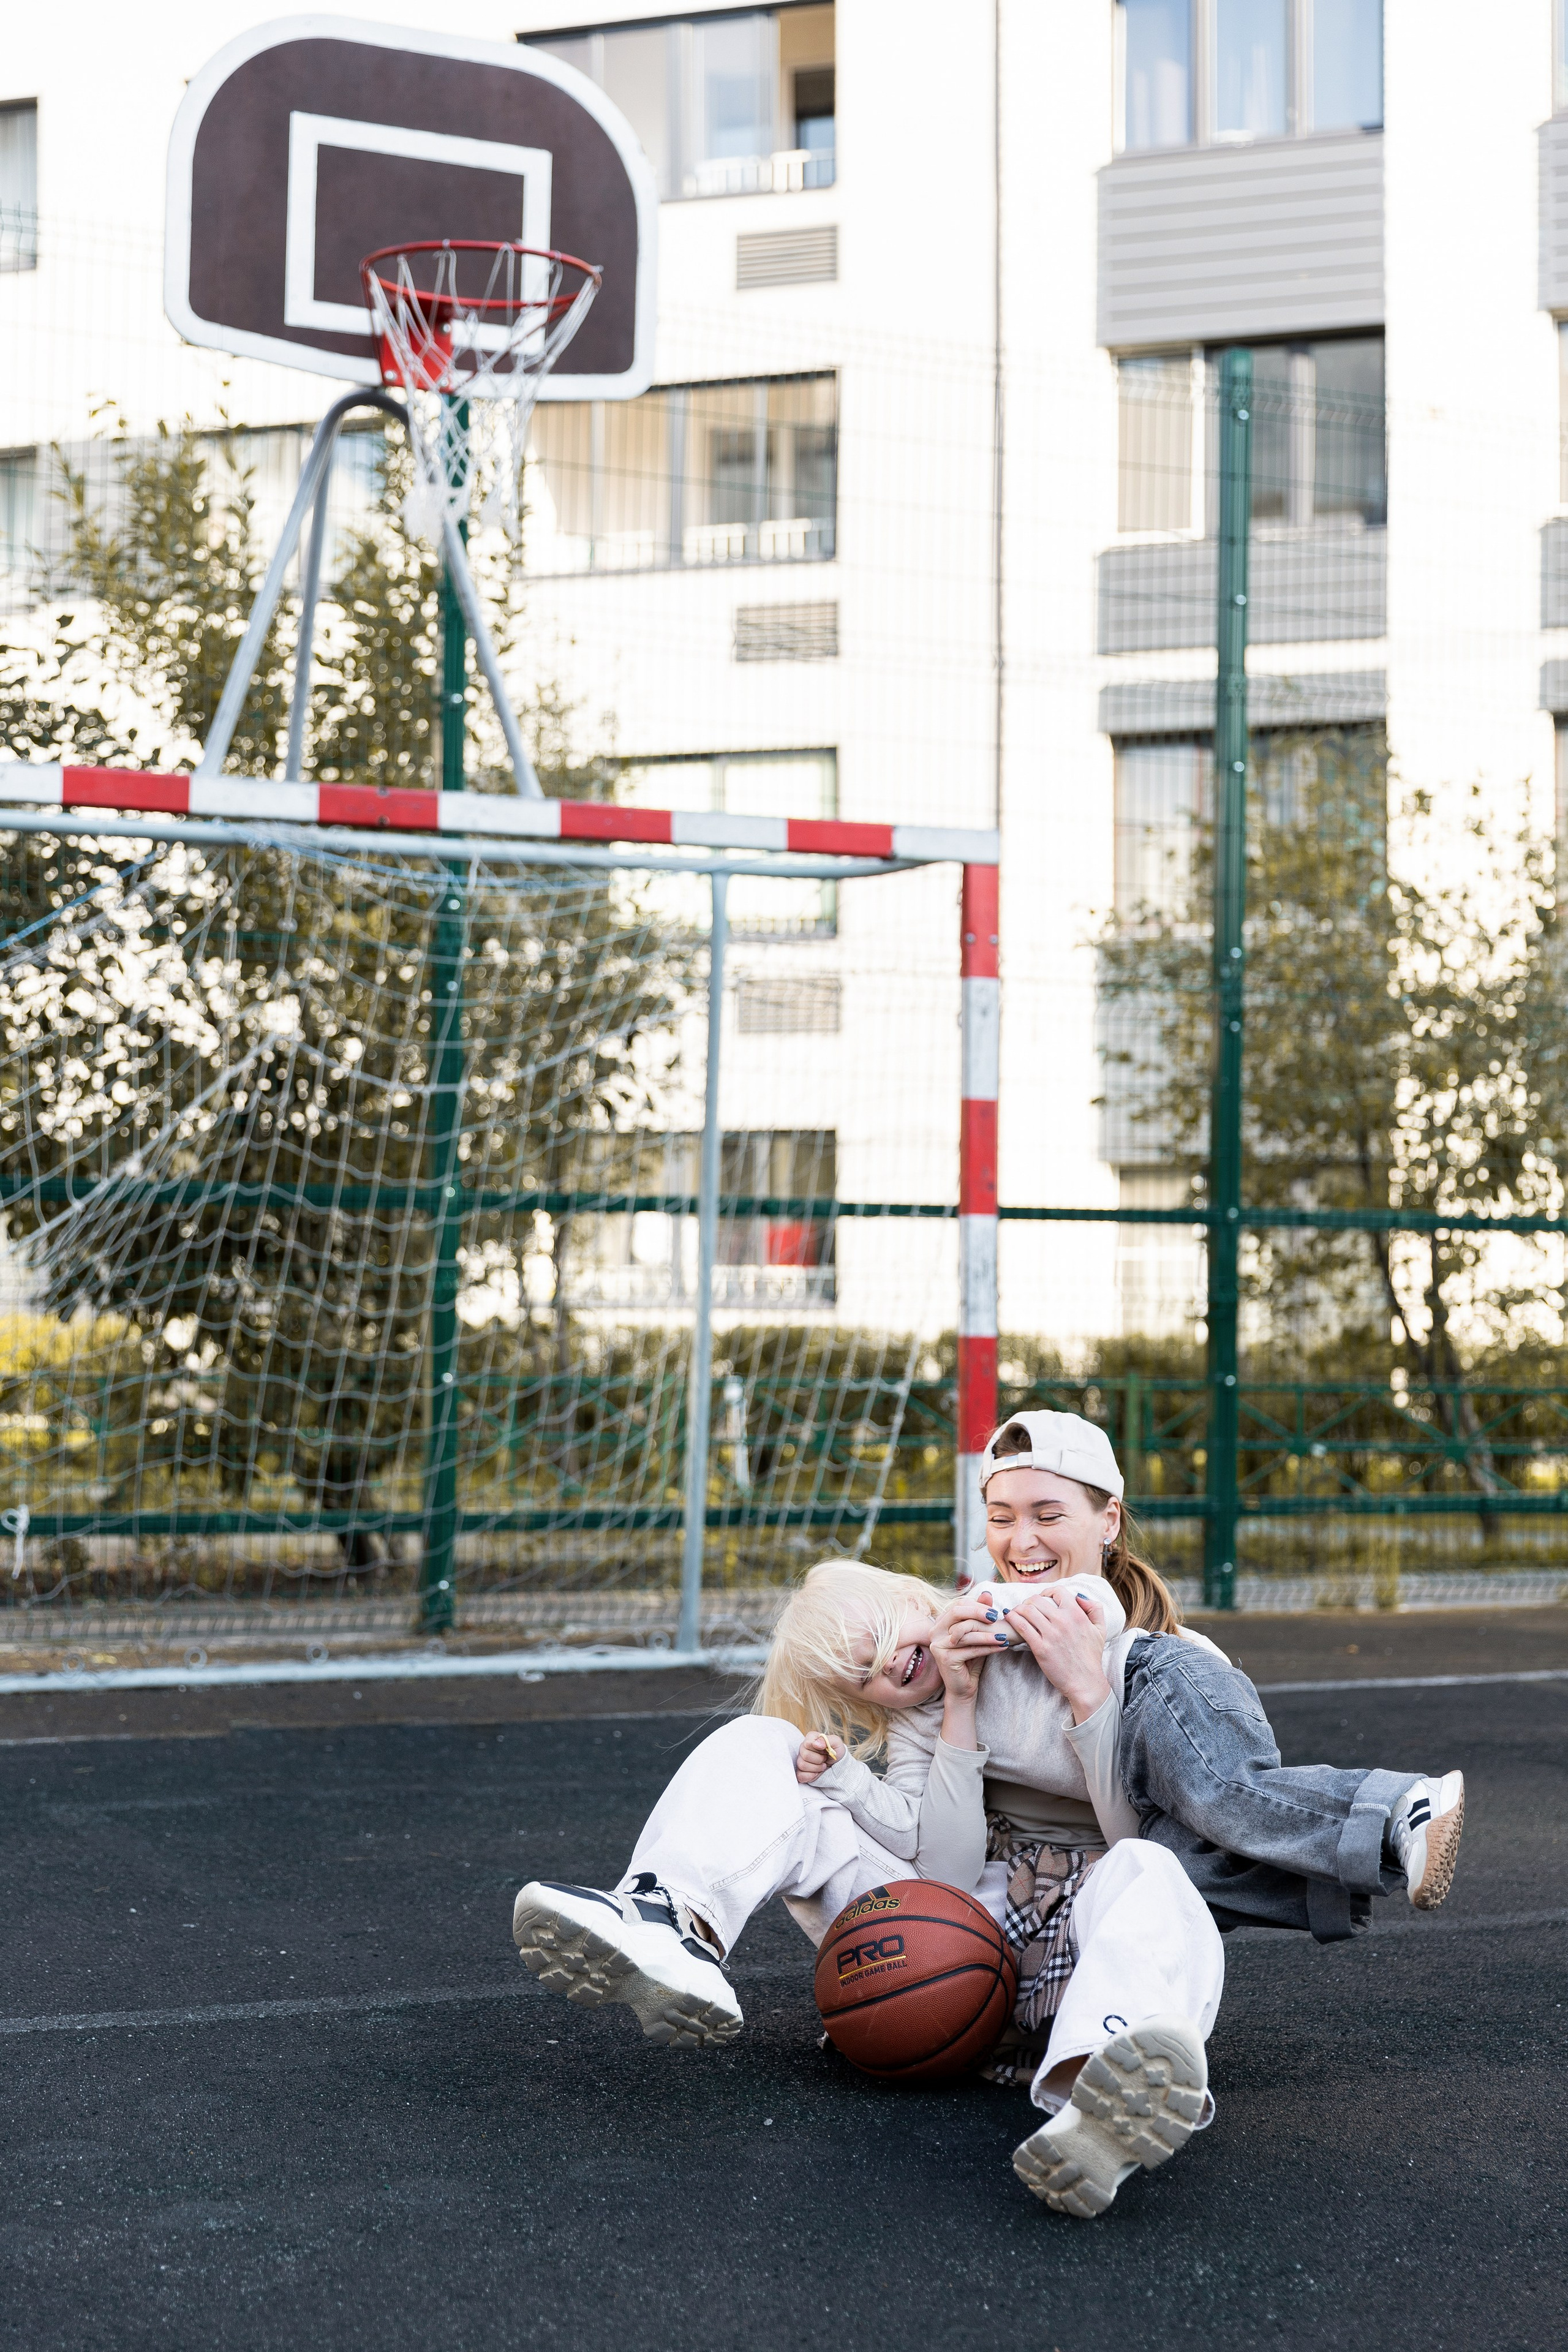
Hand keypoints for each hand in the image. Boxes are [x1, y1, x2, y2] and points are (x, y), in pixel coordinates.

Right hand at [795, 1731, 844, 1784]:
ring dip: (816, 1768)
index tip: (826, 1751)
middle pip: (805, 1755)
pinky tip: (817, 1773)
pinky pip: (800, 1775)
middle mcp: (803, 1748)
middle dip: (819, 1759)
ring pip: (802, 1765)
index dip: (819, 1750)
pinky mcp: (800, 1772)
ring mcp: (800, 1760)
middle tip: (825, 1759)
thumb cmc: (836, 1752)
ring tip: (823, 1766)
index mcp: (810, 1738)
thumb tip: (816, 1744)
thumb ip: (827, 1740)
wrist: (838, 1765)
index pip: (808, 1744)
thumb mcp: (836, 1743)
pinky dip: (811, 1776)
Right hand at [929, 1593, 1008, 1705]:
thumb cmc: (971, 1659)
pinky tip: (1002, 1647)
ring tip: (1004, 1637)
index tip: (994, 1612)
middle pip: (958, 1612)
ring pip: (966, 1633)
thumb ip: (980, 1614)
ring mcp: (937, 1644)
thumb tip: (987, 1593)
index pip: (958, 1605)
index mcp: (940, 1623)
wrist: (964, 1688)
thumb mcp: (977, 1634)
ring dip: (988, 1634)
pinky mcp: (945, 1658)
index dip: (977, 1606)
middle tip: (996, 1618)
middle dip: (979, 1613)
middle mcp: (935, 1631)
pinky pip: (971, 1649)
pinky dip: (989, 1647)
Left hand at [1003, 1584, 1112, 1724]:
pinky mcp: (1040, 1648)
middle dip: (1030, 1601)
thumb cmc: (1091, 1657)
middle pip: (1037, 1600)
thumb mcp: (1100, 1630)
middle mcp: (1063, 1621)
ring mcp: (1051, 1634)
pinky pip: (1022, 1627)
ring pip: (1027, 1610)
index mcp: (1077, 1614)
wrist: (1085, 1681)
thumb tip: (1079, 1596)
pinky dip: (1013, 1619)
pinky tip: (1010, 1617)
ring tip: (1016, 1612)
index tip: (1043, 1598)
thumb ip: (1095, 1608)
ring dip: (1019, 1609)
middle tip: (1027, 1607)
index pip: (1058, 1591)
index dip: (1048, 1592)